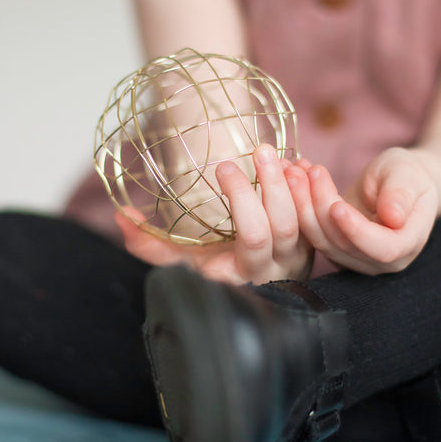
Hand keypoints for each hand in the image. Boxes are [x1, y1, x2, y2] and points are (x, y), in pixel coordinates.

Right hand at [116, 144, 312, 284]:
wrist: (254, 291)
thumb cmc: (214, 273)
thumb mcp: (179, 263)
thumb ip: (149, 245)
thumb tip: (122, 217)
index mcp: (244, 273)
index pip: (253, 236)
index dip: (243, 200)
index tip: (223, 167)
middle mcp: (276, 267)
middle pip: (283, 224)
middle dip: (271, 184)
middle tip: (257, 150)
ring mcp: (299, 255)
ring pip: (304, 218)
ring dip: (292, 183)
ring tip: (274, 153)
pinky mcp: (313, 242)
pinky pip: (318, 214)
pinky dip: (310, 186)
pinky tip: (298, 163)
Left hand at [286, 148, 437, 274]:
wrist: (395, 181)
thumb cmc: (407, 175)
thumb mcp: (407, 174)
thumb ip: (400, 194)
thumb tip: (395, 217)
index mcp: (406, 245)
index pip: (382, 249)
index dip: (357, 231)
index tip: (337, 206)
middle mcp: (379, 260)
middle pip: (344, 243)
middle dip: (322, 207)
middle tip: (310, 172)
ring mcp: (353, 258)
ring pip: (321, 239)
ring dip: (304, 204)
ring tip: (297, 171)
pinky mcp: (332, 249)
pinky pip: (311, 232)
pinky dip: (300, 205)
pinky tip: (295, 177)